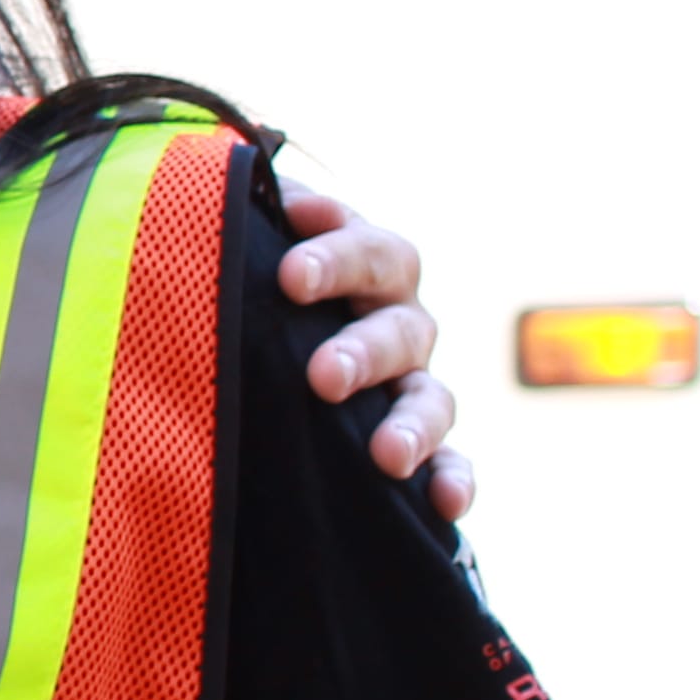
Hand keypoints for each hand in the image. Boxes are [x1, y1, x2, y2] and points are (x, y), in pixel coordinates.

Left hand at [279, 173, 472, 520]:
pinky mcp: (419, 443)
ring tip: (387, 455)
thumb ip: (246, 218)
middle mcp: (400, 322)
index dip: (337, 256)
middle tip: (323, 376)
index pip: (369, 251)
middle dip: (363, 352)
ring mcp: (412, 383)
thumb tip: (245, 195)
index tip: (291, 275)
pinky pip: (453, 461)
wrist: (263, 343)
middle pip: (400, 328)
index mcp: (368, 268)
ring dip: (412, 425)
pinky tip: (444, 504)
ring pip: (431, 398)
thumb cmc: (252, 283)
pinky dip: (454, 480)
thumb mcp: (249, 247)